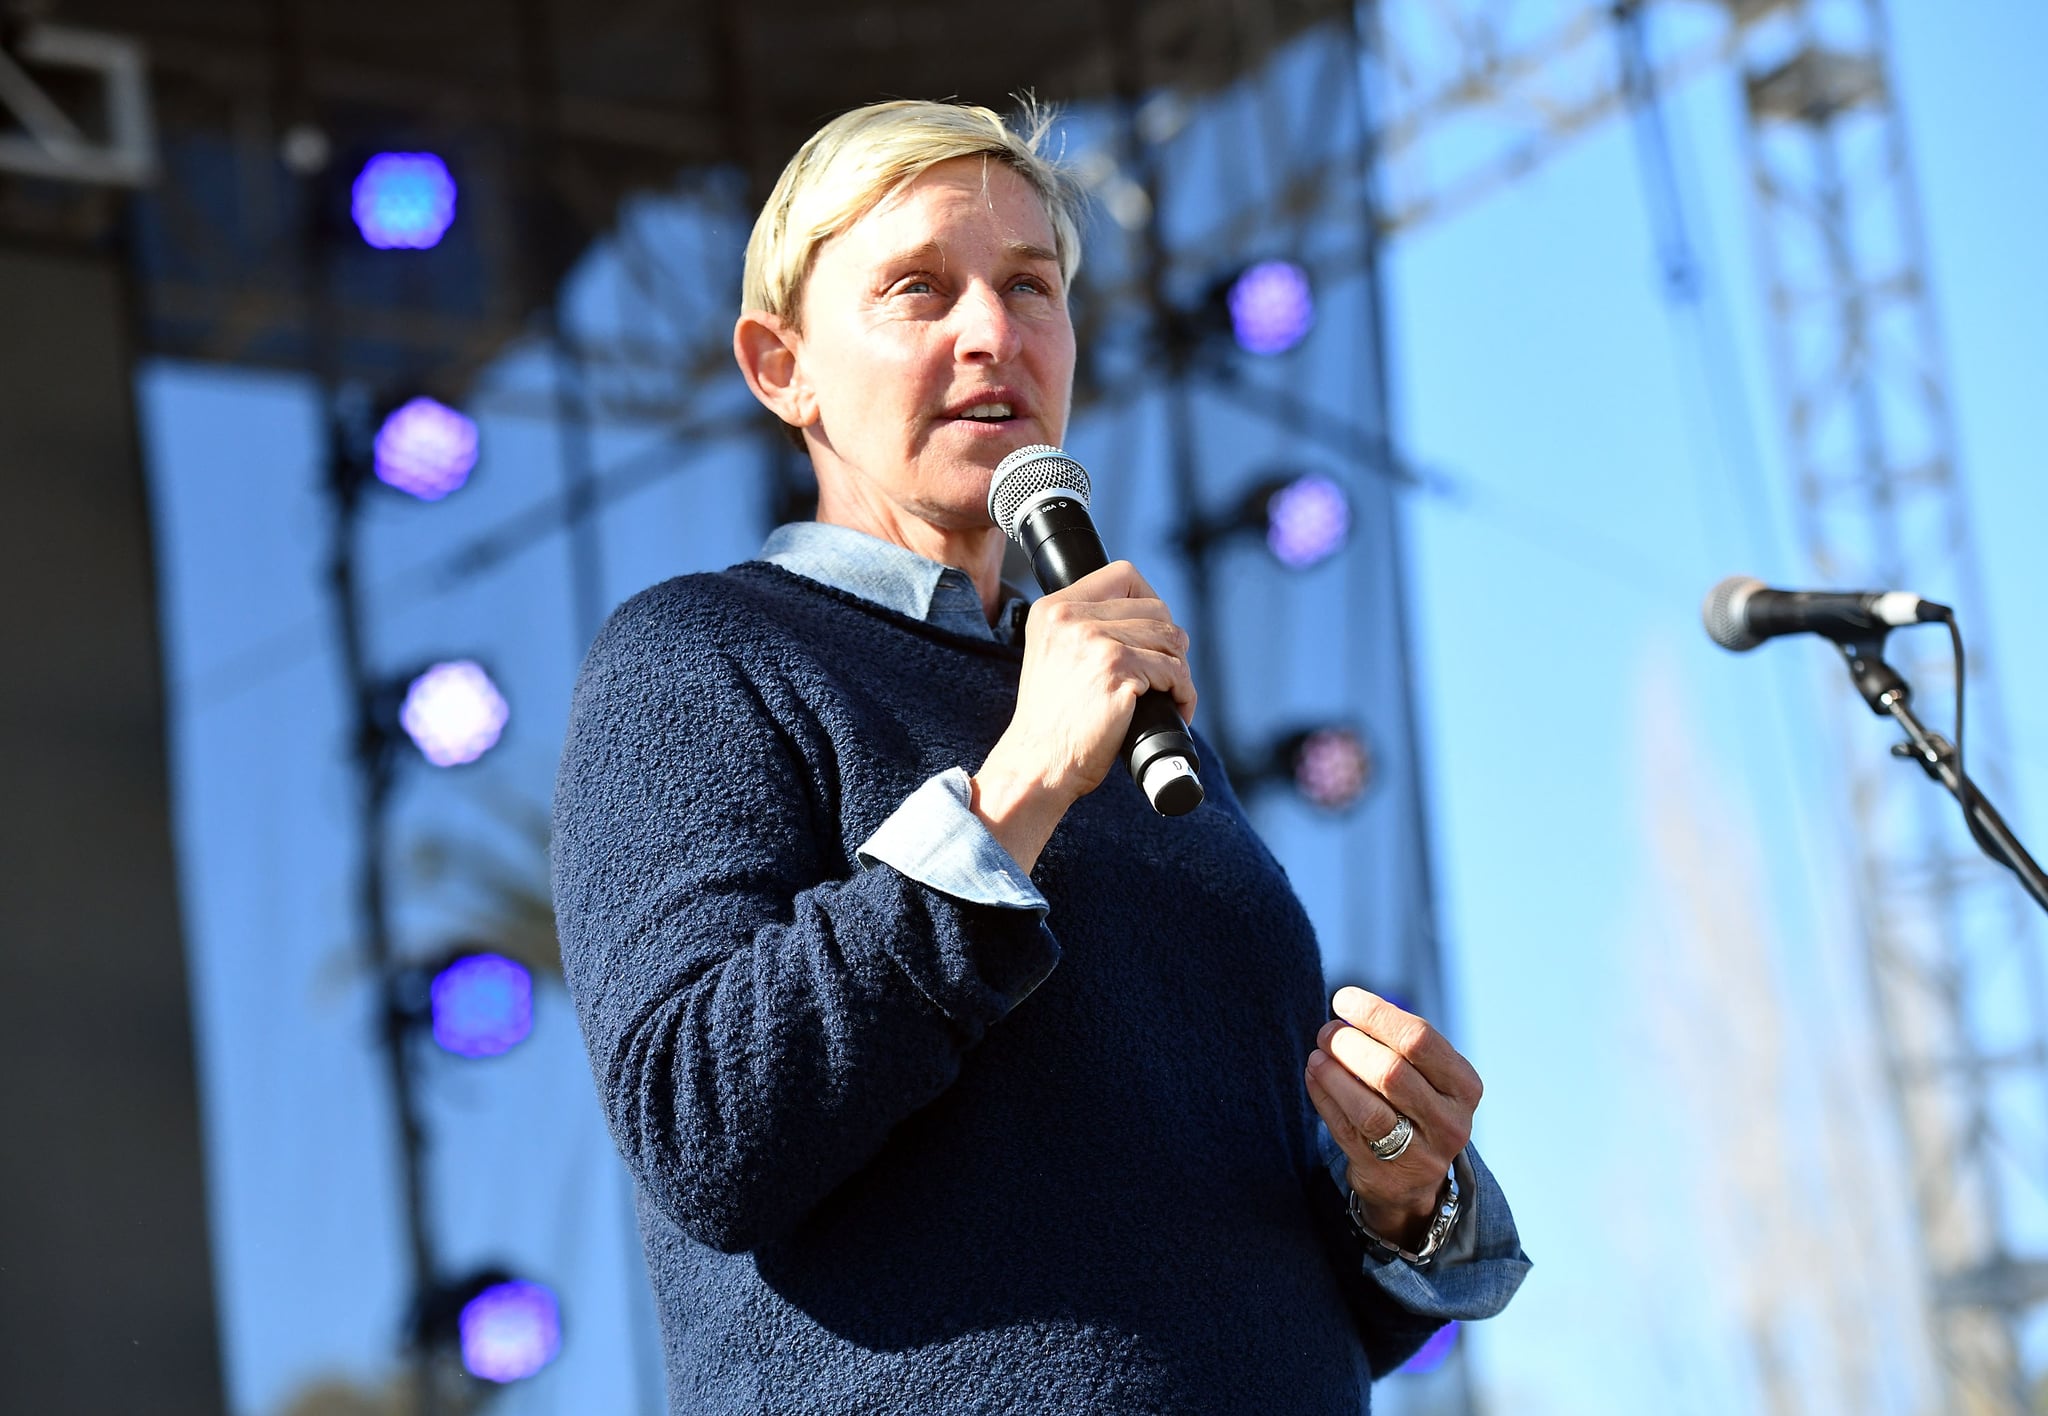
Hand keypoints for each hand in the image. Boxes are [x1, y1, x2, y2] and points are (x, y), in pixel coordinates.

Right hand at [971, 560, 1194, 871]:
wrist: (1038, 764)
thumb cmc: (1052, 723)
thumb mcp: (1055, 657)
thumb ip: (1084, 630)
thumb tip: (1147, 621)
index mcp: (1053, 609)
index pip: (1123, 575)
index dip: (1150, 601)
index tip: (1153, 634)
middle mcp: (1070, 617)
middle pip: (1156, 607)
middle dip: (1170, 643)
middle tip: (1166, 674)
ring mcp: (1094, 641)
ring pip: (1170, 638)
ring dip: (1180, 670)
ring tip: (1171, 694)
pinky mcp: (1117, 669)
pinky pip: (1174, 671)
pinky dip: (1184, 693)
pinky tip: (1176, 709)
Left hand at [1305, 986, 1482, 1249]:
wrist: (1415, 1177)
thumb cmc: (1415, 1105)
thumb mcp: (1426, 1075)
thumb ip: (1398, 1044)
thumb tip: (1348, 1008)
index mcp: (1464, 1086)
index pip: (1419, 1039)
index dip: (1376, 1014)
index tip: (1344, 1000)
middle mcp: (1449, 1122)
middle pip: (1392, 1073)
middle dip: (1351, 1044)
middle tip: (1327, 1031)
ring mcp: (1419, 1154)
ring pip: (1368, 1109)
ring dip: (1334, 1074)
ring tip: (1317, 1054)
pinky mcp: (1384, 1173)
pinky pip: (1345, 1131)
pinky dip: (1324, 1098)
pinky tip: (1314, 1076)